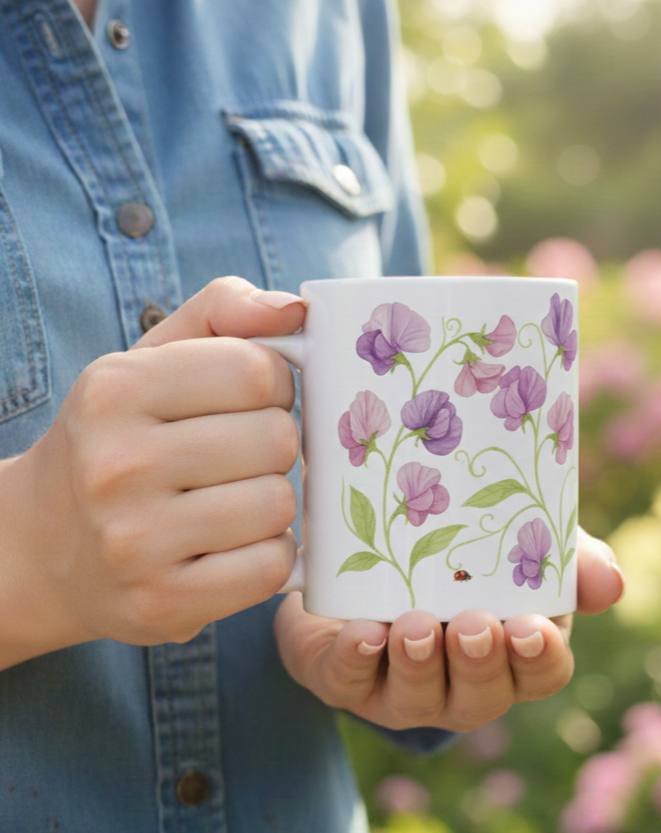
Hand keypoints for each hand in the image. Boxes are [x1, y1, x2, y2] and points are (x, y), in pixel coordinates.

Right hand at [0, 277, 304, 669]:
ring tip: (232, 500)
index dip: (273, 386)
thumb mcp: (150, 359)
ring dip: (272, 502)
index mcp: (115, 390)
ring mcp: (135, 542)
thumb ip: (224, 311)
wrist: (42, 547)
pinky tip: (233, 545)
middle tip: (239, 457)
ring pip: (279, 504)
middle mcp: (116, 465)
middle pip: (276, 439)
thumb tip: (298, 310)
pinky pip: (270, 567)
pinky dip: (268, 553)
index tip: (250, 402)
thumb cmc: (119, 440)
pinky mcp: (162, 603)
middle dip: (273, 445)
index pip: (256, 370)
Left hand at [274, 528, 624, 730]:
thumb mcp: (514, 544)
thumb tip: (612, 582)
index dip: (539, 658)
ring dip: (419, 664)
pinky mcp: (346, 676)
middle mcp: (461, 683)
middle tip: (474, 625)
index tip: (531, 629)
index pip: (540, 672)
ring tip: (416, 627)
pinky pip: (349, 681)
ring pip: (417, 697)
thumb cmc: (456, 555)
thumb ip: (565, 555)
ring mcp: (403, 688)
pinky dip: (355, 660)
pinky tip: (363, 633)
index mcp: (510, 654)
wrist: (366, 557)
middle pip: (482, 694)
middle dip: (479, 663)